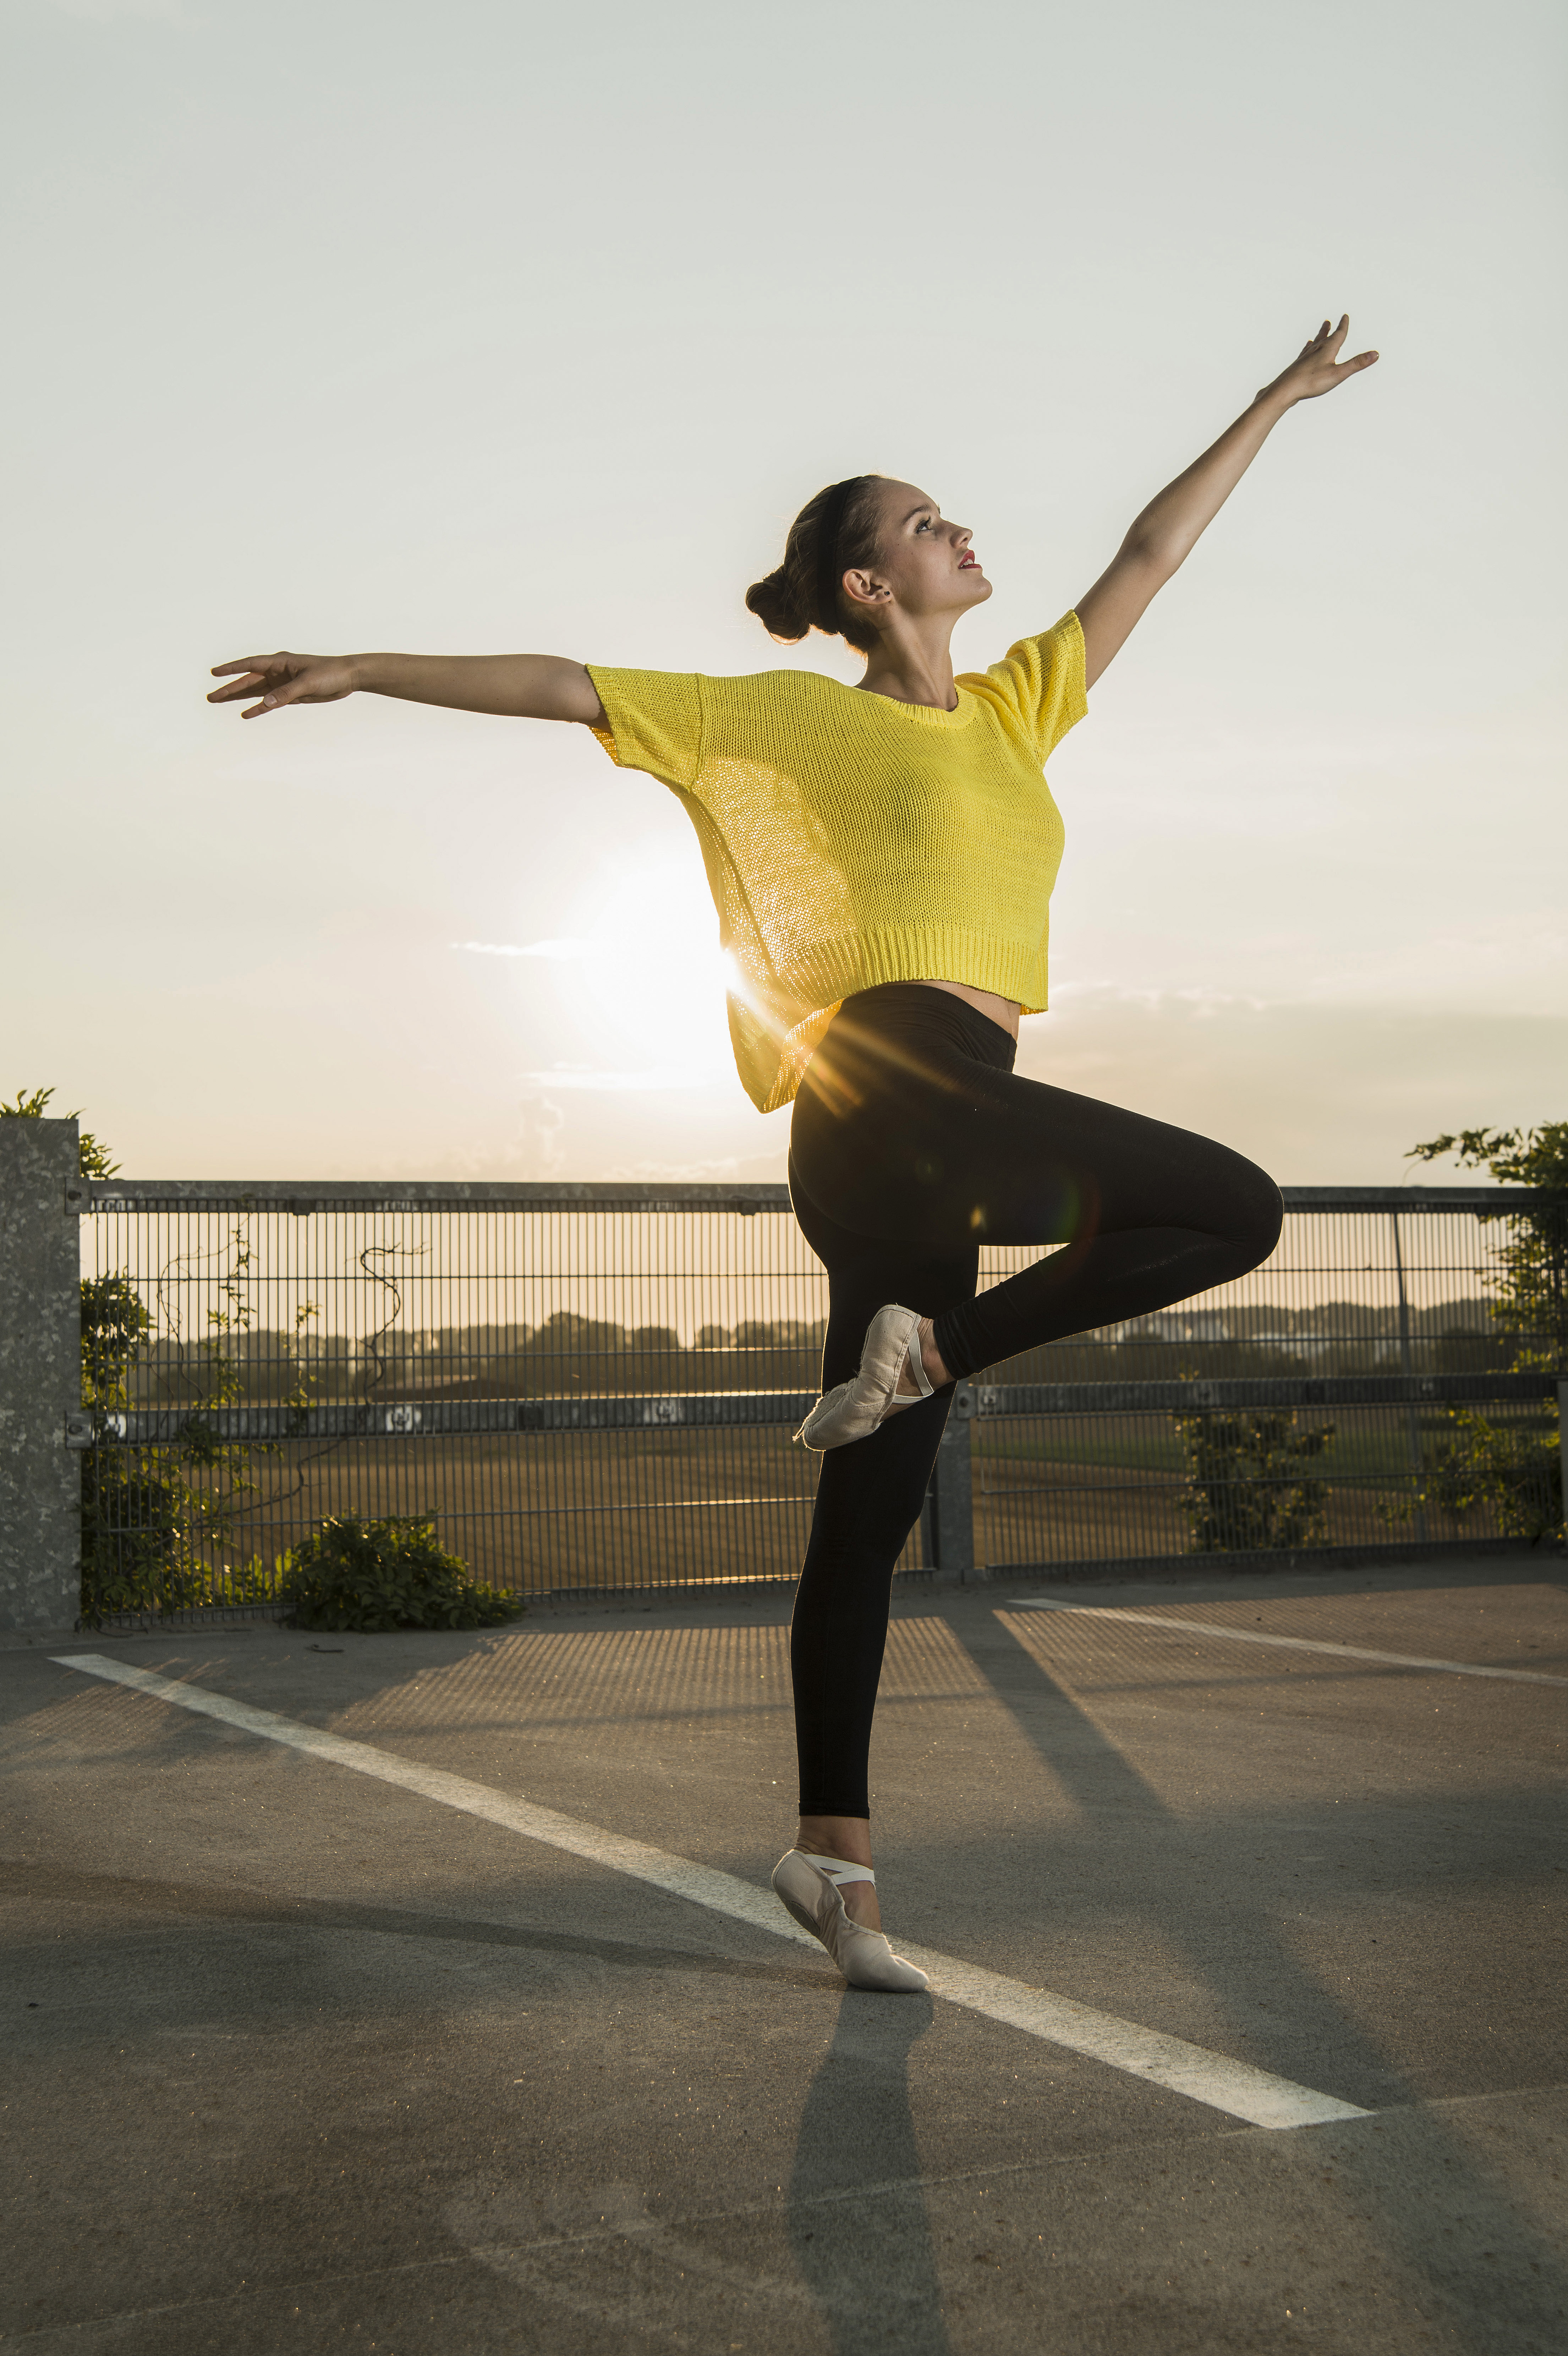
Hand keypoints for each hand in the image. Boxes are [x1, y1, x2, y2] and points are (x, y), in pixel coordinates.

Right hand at [207, 652, 358, 717]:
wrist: (347, 677)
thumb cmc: (329, 673)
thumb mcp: (308, 682)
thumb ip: (286, 693)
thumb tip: (266, 703)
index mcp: (279, 662)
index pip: (250, 664)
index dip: (231, 669)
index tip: (214, 672)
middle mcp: (277, 671)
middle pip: (248, 681)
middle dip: (229, 688)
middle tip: (211, 697)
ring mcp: (282, 683)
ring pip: (255, 692)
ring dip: (238, 697)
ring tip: (219, 701)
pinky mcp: (289, 695)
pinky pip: (269, 702)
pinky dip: (258, 708)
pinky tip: (246, 714)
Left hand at [1259, 316, 1378, 407]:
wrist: (1284, 390)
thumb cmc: (1311, 382)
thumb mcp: (1338, 374)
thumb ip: (1356, 364)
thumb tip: (1376, 354)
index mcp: (1327, 349)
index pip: (1338, 334)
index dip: (1343, 325)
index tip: (1344, 316)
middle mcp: (1315, 350)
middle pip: (1324, 337)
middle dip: (1330, 329)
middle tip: (1329, 321)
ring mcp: (1305, 358)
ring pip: (1314, 344)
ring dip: (1319, 336)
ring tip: (1320, 332)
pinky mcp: (1297, 367)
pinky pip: (1305, 354)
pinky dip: (1308, 349)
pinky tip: (1306, 349)